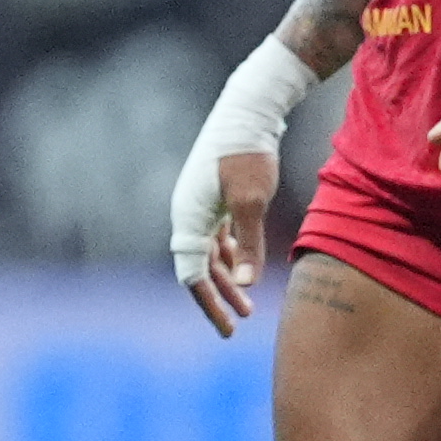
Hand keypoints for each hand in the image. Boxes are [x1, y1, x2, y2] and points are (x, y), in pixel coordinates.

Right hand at [177, 150, 274, 336]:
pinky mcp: (213, 198)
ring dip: (227, 279)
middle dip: (218, 297)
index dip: (210, 303)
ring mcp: (200, 206)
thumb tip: (245, 286)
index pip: (193, 273)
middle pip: (199, 267)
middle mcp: (188, 215)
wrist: (246, 112)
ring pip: (209, 253)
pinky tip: (245, 269)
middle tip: (237, 326)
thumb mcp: (252, 202)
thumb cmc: (247, 155)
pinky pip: (216, 237)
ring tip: (248, 305)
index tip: (228, 328)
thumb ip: (249, 245)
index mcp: (190, 218)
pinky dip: (230, 257)